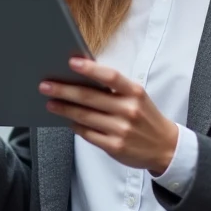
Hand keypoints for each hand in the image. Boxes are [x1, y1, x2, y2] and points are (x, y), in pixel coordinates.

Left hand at [41, 58, 178, 174]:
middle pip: (90, 97)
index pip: (110, 76)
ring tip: (50, 103)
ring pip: (85, 116)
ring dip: (64, 108)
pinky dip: (75, 126)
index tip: (71, 62)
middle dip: (64, 90)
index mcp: (135, 92)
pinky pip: (88, 134)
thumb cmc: (146, 117)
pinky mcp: (115, 147)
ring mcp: (121, 130)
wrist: (165, 147)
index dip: (90, 68)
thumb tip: (82, 79)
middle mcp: (129, 110)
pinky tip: (67, 120)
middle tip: (46, 86)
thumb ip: (114, 90)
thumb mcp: (138, 98)